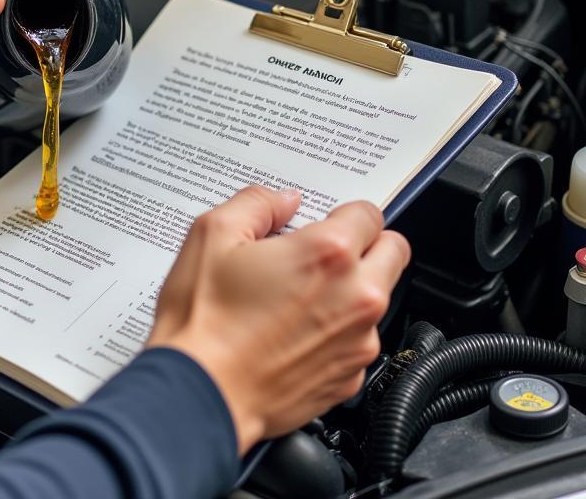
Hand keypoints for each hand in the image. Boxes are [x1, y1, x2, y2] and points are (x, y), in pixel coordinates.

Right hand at [147, 186, 409, 452]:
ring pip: (378, 300)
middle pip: (394, 252)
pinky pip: (358, 341)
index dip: (342, 212)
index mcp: (328, 254)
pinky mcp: (350, 379)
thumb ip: (257, 203)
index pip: (369, 213)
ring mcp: (358, 342)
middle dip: (366, 245)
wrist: (200, 393)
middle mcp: (356, 297)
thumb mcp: (213, 234)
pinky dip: (336, 332)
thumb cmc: (204, 320)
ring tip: (297, 296)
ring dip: (352, 290)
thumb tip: (282, 200)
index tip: (322, 221)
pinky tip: (293, 332)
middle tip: (324, 252)